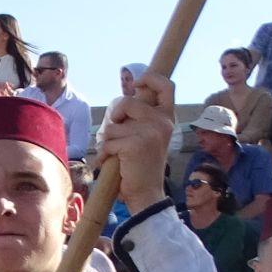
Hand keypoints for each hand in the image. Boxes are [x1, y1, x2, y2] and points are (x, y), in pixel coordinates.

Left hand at [96, 70, 176, 189]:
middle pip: (127, 102)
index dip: (150, 78)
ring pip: (112, 126)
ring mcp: (150, 132)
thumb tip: (121, 103)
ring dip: (108, 142)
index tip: (137, 83)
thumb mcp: (147, 137)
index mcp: (167, 118)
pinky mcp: (135, 144)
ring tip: (119, 155)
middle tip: (117, 133)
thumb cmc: (142, 165)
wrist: (147, 193)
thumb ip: (141, 119)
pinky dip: (104, 154)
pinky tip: (113, 163)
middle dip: (114, 118)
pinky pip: (107, 142)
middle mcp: (162, 122)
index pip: (166, 86)